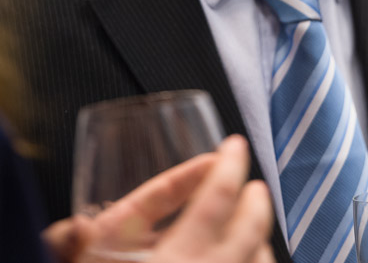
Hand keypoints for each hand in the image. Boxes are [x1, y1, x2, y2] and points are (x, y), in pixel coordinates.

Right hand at [43, 135, 274, 262]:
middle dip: (256, 198)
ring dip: (263, 239)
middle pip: (250, 227)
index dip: (228, 165)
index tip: (234, 146)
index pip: (214, 195)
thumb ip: (77, 244)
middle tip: (255, 182)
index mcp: (174, 258)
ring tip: (258, 225)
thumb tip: (74, 228)